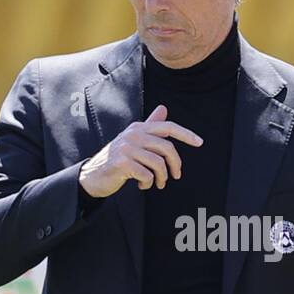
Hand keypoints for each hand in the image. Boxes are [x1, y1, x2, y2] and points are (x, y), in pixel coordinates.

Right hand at [79, 104, 202, 196]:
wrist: (93, 175)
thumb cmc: (118, 158)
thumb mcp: (134, 140)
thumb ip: (150, 125)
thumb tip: (164, 108)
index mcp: (139, 127)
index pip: (168, 127)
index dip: (186, 134)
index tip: (200, 142)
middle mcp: (133, 134)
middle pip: (167, 148)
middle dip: (175, 165)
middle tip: (176, 176)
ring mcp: (126, 148)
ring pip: (158, 164)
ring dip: (161, 178)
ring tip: (157, 183)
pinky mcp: (122, 163)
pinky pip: (147, 175)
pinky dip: (148, 183)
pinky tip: (142, 184)